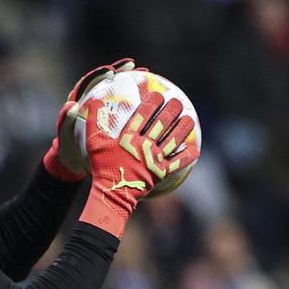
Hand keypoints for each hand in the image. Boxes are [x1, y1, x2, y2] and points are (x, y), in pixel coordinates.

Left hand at [45, 59, 134, 181]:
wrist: (75, 160)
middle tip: (132, 65)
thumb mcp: (65, 136)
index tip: (111, 71)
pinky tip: (149, 98)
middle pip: (107, 81)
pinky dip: (136, 99)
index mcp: (80, 101)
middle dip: (119, 71)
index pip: (90, 82)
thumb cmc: (69, 148)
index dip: (100, 75)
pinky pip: (125, 105)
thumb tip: (72, 105)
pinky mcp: (113, 115)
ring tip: (145, 73)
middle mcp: (92, 100)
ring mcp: (104, 107)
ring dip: (131, 81)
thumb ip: (65, 121)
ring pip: (118, 90)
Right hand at [79, 74, 197, 237]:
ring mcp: (154, 159)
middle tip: (178, 102)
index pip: (144, 114)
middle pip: (162, 123)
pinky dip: (187, 156)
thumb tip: (95, 101)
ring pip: (173, 139)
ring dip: (183, 128)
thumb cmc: (102, 167)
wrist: (112, 194)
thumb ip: (95, 121)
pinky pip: (178, 162)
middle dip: (172, 110)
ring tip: (189, 119)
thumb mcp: (94, 143)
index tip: (159, 95)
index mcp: (129, 137)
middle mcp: (144, 145)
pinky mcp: (161, 172)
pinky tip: (194, 149)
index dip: (153, 102)